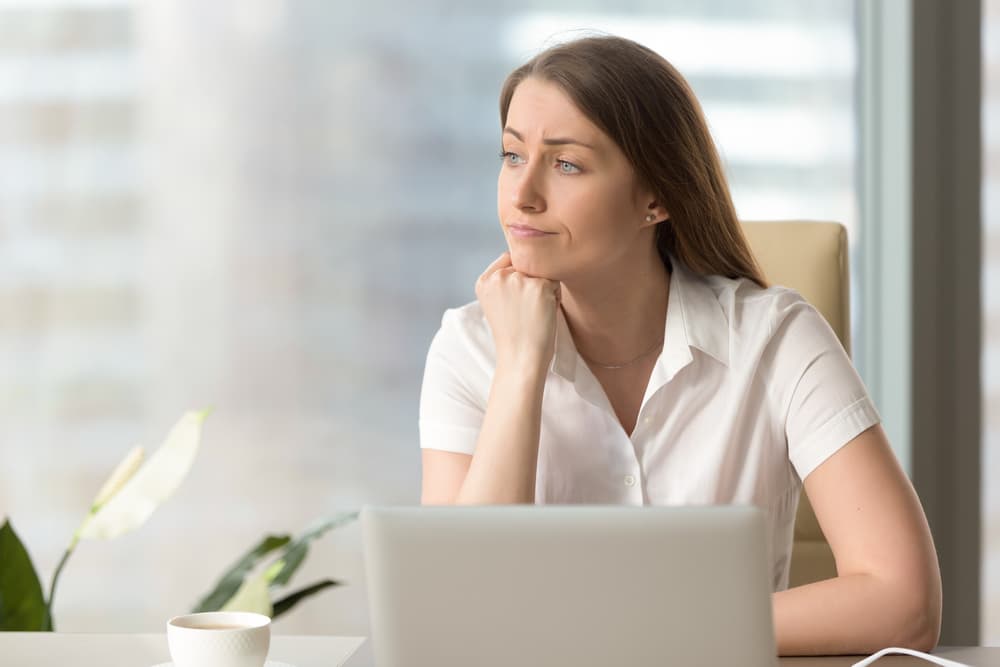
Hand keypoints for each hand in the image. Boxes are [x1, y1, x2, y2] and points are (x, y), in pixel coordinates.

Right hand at [475, 252, 560, 371]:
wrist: (521, 357)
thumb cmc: (514, 334)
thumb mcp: (497, 303)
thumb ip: (503, 280)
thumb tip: (525, 257)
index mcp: (484, 281)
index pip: (509, 259)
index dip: (520, 277)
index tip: (517, 302)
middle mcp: (498, 277)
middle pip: (526, 265)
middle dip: (532, 282)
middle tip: (526, 310)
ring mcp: (518, 279)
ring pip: (541, 272)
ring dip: (544, 289)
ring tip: (534, 312)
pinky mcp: (538, 286)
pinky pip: (555, 282)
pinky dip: (554, 297)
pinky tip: (544, 313)